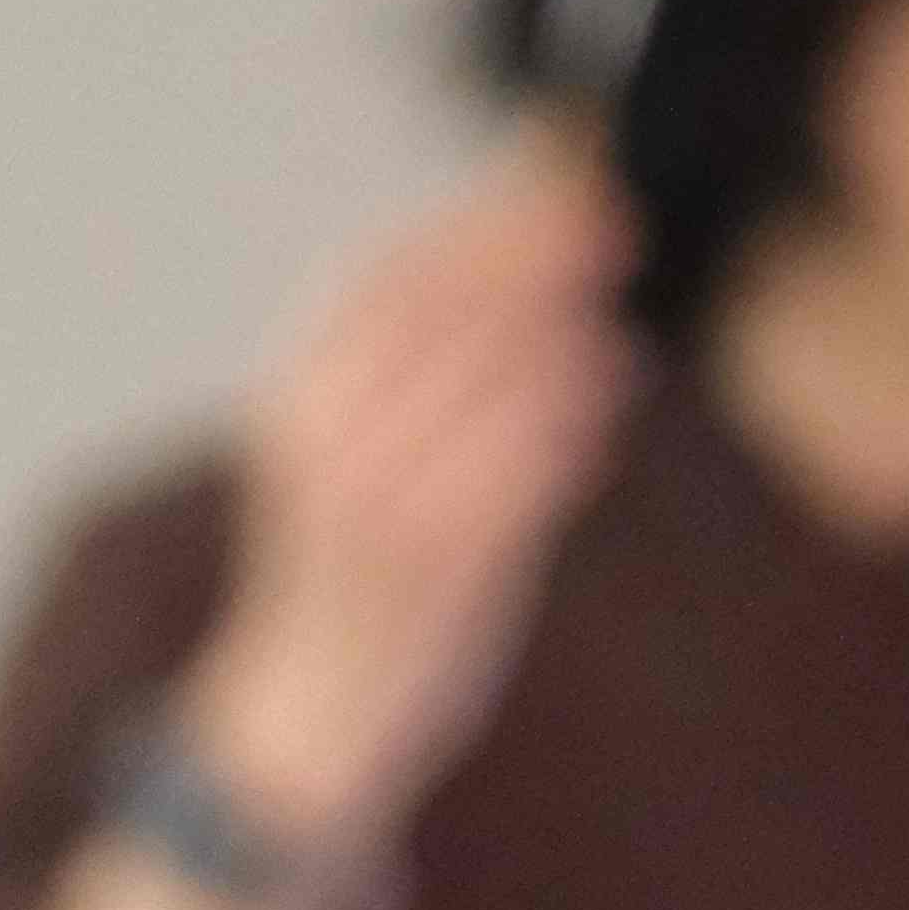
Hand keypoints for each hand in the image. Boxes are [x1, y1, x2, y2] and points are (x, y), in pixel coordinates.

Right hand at [182, 134, 638, 860]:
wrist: (305, 724)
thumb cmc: (346, 579)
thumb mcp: (344, 452)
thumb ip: (416, 367)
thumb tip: (524, 263)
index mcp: (296, 403)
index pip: (393, 270)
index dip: (482, 218)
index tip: (556, 185)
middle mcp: (329, 443)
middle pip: (451, 305)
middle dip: (540, 253)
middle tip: (612, 227)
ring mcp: (385, 502)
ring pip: (498, 374)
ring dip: (566, 334)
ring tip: (602, 325)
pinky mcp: (443, 564)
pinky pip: (529, 461)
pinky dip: (576, 414)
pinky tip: (604, 391)